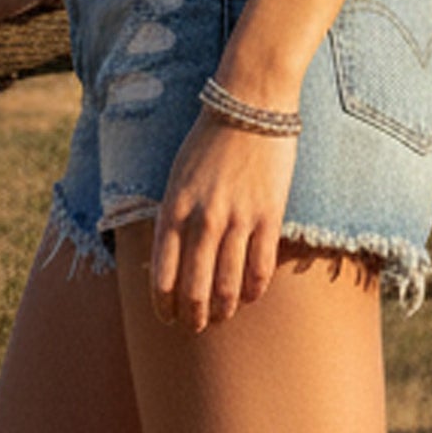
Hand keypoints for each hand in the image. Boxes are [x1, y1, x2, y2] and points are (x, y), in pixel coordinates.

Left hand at [150, 109, 298, 331]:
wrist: (251, 105)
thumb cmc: (209, 139)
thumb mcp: (177, 176)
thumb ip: (174, 217)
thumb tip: (170, 260)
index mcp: (174, 209)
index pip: (163, 276)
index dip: (164, 306)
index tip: (167, 318)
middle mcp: (203, 219)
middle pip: (195, 289)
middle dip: (192, 317)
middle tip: (194, 328)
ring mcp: (238, 219)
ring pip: (228, 286)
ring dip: (222, 310)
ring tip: (221, 318)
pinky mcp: (269, 215)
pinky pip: (260, 268)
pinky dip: (253, 290)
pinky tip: (249, 297)